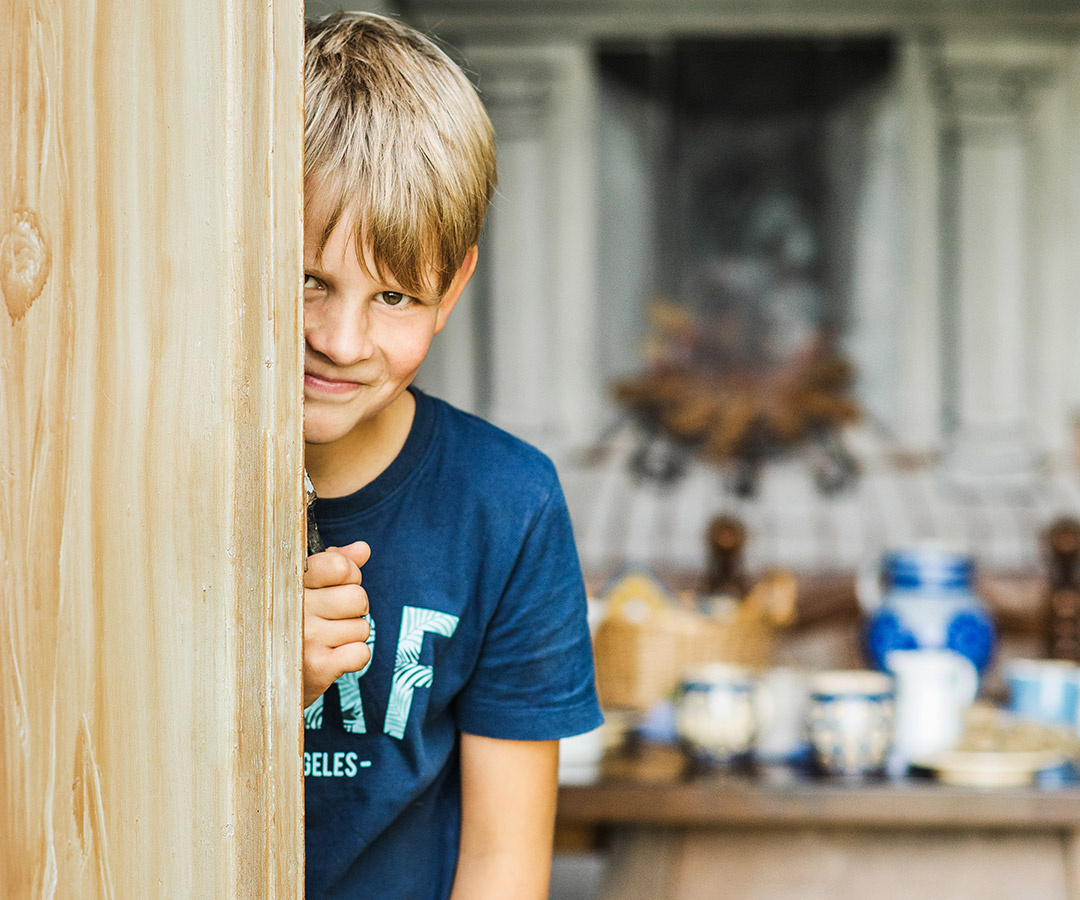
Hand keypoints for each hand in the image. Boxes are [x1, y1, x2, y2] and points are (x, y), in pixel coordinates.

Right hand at [303, 541, 371, 708]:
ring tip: (326, 640)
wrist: (261, 679)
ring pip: (362, 627)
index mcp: (289, 583)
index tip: (336, 584)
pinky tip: (332, 657)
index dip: (349, 574)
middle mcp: (295, 609)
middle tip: (332, 617)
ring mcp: (306, 639)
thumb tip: (362, 549)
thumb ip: (334, 563)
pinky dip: (354, 656)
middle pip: (358, 597)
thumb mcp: (303, 586)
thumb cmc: (288, 624)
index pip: (340, 566)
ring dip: (351, 635)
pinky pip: (361, 653)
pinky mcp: (317, 669)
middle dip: (354, 608)